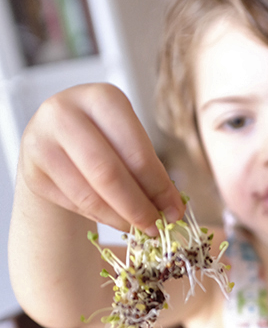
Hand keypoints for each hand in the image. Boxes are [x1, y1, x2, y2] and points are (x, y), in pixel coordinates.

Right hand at [19, 83, 184, 232]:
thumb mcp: (129, 142)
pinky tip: (116, 220)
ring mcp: (42, 142)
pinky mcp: (32, 172)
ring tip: (140, 228)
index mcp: (102, 98)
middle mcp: (65, 113)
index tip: (175, 211)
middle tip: (157, 228)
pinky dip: (100, 218)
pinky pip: (73, 204)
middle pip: (108, 174)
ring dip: (120, 218)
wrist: (55, 140)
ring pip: (89, 194)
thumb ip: (150, 171)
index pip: (136, 151)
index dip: (158, 187)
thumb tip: (173, 209)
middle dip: (138, 207)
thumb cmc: (104, 139)